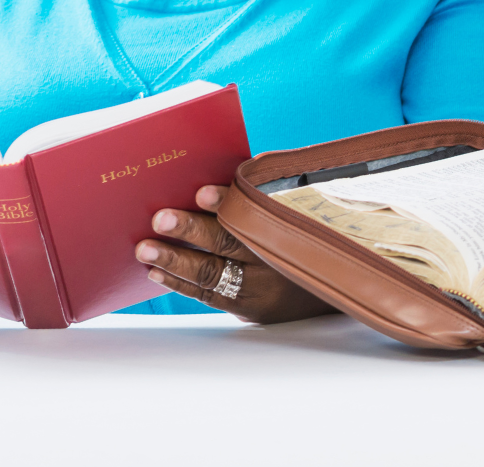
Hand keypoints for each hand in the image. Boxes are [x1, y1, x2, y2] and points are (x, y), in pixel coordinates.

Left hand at [135, 185, 334, 323]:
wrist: (338, 286)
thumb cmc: (311, 241)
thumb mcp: (304, 217)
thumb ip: (271, 198)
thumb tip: (227, 175)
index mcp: (291, 231)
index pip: (255, 214)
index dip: (227, 203)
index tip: (201, 192)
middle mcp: (277, 261)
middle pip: (228, 243)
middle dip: (191, 231)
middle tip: (160, 220)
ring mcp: (264, 289)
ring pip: (212, 274)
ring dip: (175, 261)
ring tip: (145, 249)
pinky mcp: (252, 308)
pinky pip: (210, 296)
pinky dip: (181, 284)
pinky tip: (157, 273)